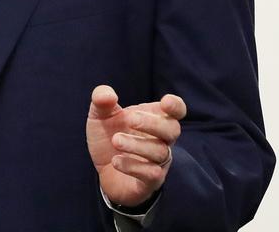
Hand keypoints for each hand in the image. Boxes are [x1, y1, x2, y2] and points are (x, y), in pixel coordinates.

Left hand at [86, 84, 185, 207]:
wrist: (103, 170)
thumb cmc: (109, 136)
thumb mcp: (100, 115)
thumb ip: (102, 100)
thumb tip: (108, 96)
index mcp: (155, 118)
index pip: (177, 110)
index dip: (176, 106)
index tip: (165, 102)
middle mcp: (162, 140)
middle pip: (172, 130)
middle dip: (152, 123)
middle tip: (129, 119)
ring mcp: (158, 161)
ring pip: (160, 152)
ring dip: (137, 144)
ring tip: (115, 140)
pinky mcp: (150, 181)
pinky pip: (151, 174)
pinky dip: (133, 166)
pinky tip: (115, 160)